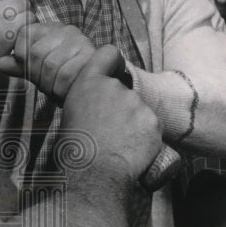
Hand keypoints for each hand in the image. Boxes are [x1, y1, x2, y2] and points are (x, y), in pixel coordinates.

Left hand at [0, 23, 97, 100]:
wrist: (98, 83)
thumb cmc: (65, 73)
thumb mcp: (39, 68)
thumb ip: (20, 65)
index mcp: (48, 28)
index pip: (23, 39)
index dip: (23, 61)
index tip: (33, 73)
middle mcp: (65, 30)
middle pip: (36, 54)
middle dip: (39, 77)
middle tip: (47, 86)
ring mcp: (81, 40)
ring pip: (51, 66)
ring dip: (51, 85)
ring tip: (57, 89)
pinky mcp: (92, 54)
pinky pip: (67, 74)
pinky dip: (63, 88)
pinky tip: (67, 91)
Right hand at [62, 46, 160, 183]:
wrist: (93, 173)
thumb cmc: (73, 150)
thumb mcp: (71, 115)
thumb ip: (89, 103)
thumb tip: (98, 110)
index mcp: (89, 82)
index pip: (108, 53)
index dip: (114, 62)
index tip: (114, 73)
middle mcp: (115, 87)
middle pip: (125, 91)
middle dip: (122, 108)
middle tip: (111, 132)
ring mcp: (137, 104)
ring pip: (140, 111)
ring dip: (134, 125)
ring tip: (120, 147)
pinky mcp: (154, 123)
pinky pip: (152, 129)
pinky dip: (146, 140)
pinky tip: (132, 153)